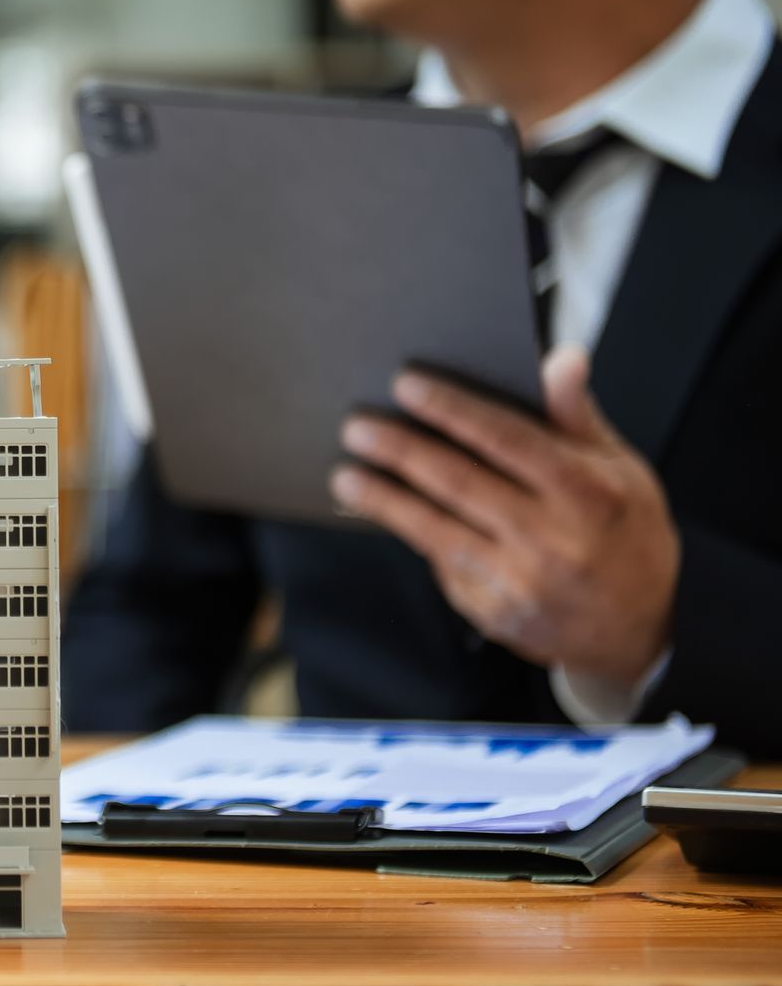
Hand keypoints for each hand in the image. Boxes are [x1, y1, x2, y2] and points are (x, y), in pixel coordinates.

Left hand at [330, 344, 679, 687]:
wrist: (641, 627)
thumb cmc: (623, 531)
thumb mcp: (620, 469)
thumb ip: (577, 416)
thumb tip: (560, 358)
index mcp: (588, 493)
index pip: (510, 440)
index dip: (454, 410)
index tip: (406, 384)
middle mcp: (554, 539)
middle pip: (461, 484)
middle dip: (401, 451)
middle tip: (357, 426)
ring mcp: (521, 582)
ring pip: (436, 531)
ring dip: (384, 500)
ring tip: (345, 475)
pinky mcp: (495, 613)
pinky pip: (441, 565)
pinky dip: (410, 534)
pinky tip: (381, 511)